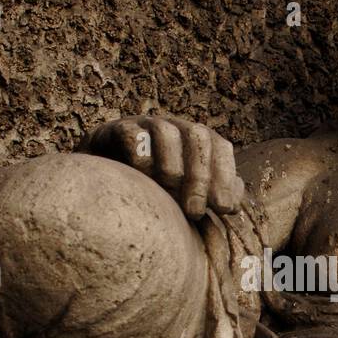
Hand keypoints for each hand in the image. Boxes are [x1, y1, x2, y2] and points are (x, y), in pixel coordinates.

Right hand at [82, 114, 244, 219]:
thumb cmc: (152, 194)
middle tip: (195, 212)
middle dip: (200, 176)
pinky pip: (130, 134)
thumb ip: (212, 198)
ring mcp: (143, 126)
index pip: (220, 146)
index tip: (224, 209)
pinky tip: (141, 177)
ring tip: (168, 191)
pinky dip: (139, 154)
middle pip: (197, 136)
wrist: (101, 186)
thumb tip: (236, 203)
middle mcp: (173, 128)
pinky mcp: (113, 131)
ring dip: (172, 165)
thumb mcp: (185, 198)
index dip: (226, 175)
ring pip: (166, 131)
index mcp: (195, 141)